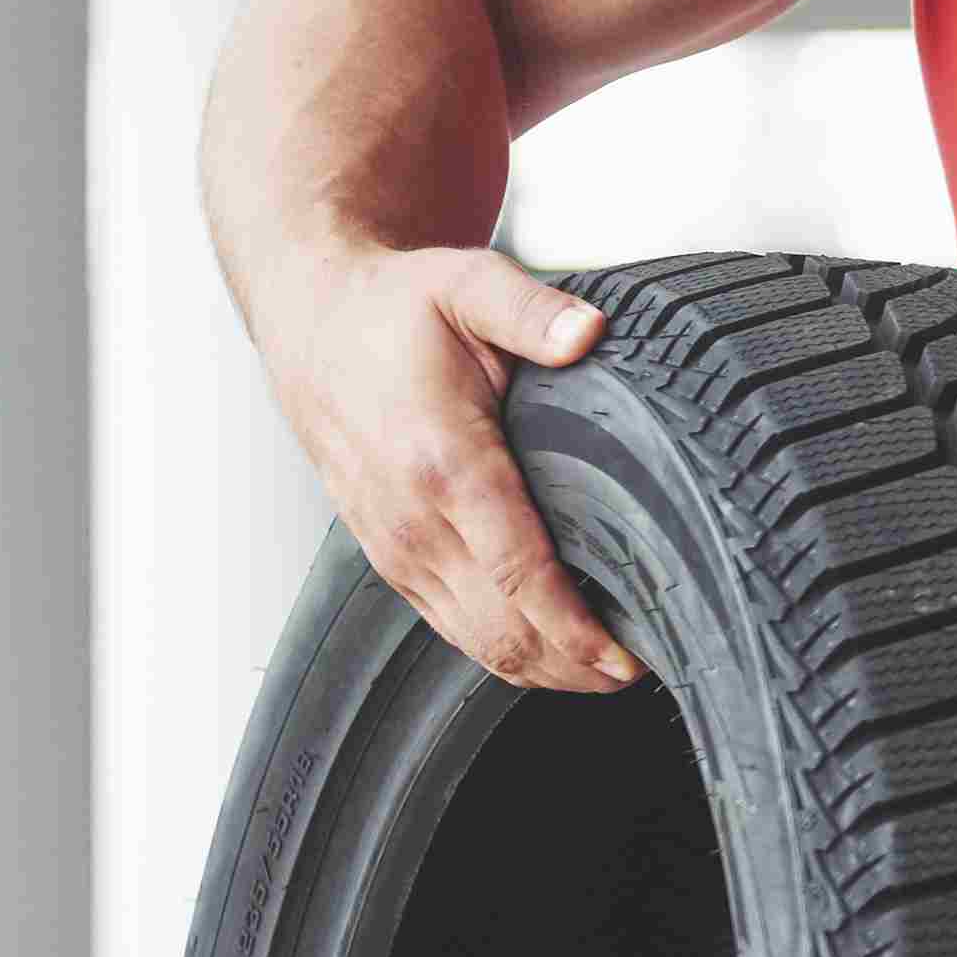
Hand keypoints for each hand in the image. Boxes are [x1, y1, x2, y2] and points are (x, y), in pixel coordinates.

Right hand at [244, 244, 647, 693]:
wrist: (313, 324)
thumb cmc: (392, 311)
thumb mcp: (467, 285)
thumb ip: (532, 311)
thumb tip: (588, 332)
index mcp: (441, 462)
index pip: (517, 574)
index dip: (575, 628)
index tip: (626, 655)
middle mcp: (411, 519)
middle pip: (500, 629)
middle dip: (574, 664)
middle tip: (643, 668)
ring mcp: (394, 545)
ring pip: (472, 641)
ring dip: (542, 668)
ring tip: (609, 671)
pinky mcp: (388, 555)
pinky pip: (447, 625)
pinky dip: (503, 650)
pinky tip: (551, 650)